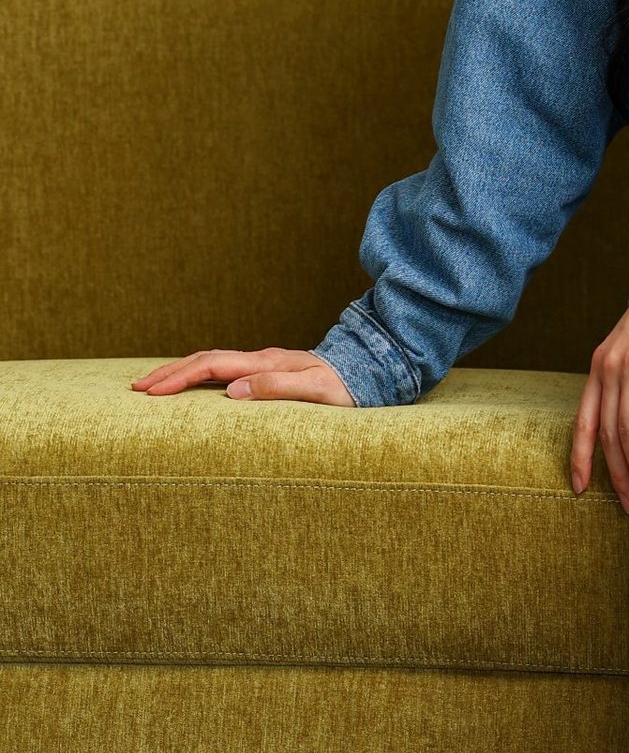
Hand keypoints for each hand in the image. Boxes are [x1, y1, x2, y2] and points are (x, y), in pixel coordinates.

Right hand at [131, 348, 356, 406]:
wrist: (367, 373)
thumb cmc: (345, 387)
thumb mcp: (316, 391)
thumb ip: (276, 388)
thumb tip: (233, 391)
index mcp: (265, 363)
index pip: (212, 366)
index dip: (180, 378)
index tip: (153, 392)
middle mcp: (259, 359)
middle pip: (204, 359)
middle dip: (169, 372)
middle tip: (137, 388)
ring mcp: (262, 363)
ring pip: (211, 361)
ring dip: (180, 370)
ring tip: (152, 384)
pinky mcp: (266, 370)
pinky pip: (223, 368)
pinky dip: (198, 372)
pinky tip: (190, 383)